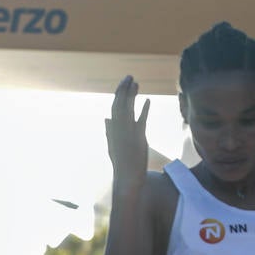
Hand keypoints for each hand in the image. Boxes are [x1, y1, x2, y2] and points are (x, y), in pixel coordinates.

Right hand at [106, 75, 150, 189]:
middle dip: (124, 88)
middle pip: (120, 103)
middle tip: (130, 77)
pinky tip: (148, 100)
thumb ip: (109, 130)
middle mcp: (118, 129)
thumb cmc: (121, 162)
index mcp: (112, 129)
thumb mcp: (112, 145)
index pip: (114, 106)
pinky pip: (141, 120)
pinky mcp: (138, 138)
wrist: (127, 177)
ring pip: (128, 108)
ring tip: (136, 83)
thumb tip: (106, 119)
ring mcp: (127, 133)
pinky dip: (144, 109)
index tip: (124, 83)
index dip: (119, 93)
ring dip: (131, 94)